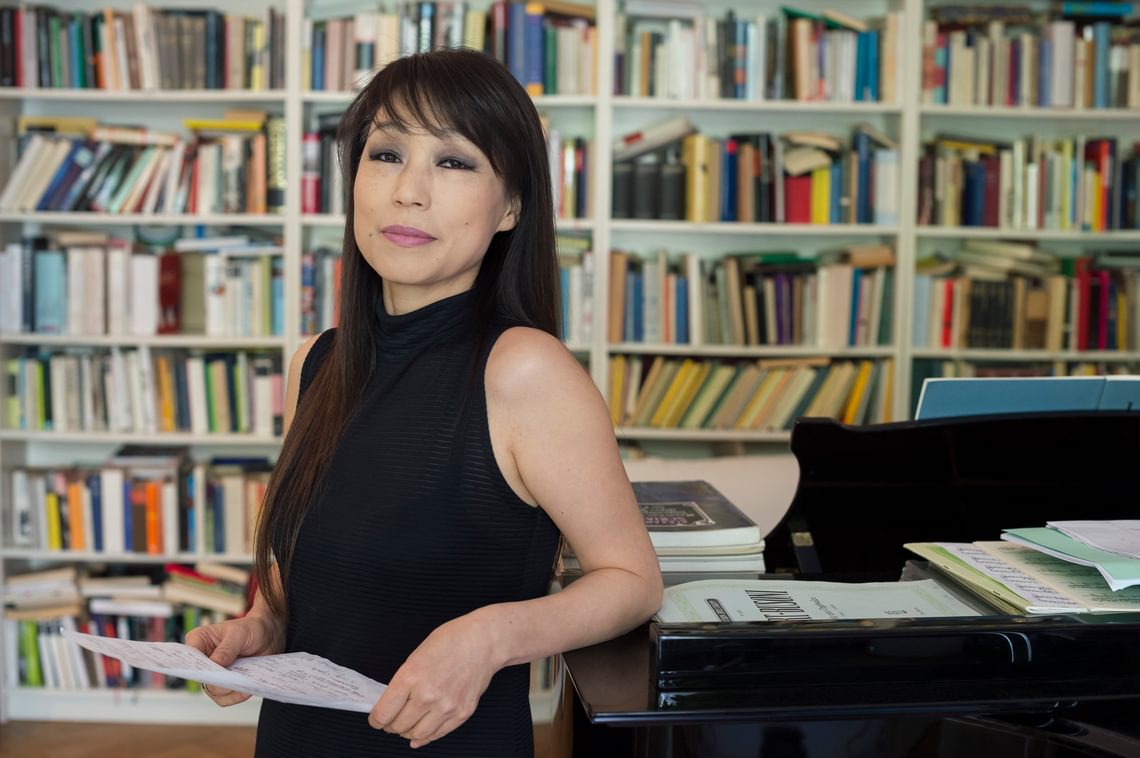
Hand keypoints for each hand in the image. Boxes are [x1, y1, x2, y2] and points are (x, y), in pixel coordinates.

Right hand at [185, 612, 283, 706]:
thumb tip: (216, 664)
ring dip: (228, 691)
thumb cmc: (250, 628)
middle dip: (216, 682)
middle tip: (232, 681)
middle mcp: (202, 660)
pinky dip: (234, 697)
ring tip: (244, 686)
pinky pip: (224, 698)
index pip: (189, 659)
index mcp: (199, 640)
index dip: (196, 669)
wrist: (269, 635)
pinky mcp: (224, 684)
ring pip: (212, 691)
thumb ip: (227, 648)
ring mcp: (213, 673)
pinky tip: (246, 691)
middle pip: (201, 678)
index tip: (210, 673)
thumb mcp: (239, 634)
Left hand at [368, 614, 499, 748]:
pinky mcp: (461, 714)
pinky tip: (421, 733)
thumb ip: (403, 682)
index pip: (383, 713)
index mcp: (411, 677)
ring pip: (416, 735)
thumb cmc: (451, 641)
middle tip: (391, 721)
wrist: (483, 641)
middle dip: (390, 726)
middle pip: (398, 727)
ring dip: (408, 732)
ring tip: (407, 724)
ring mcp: (446, 707)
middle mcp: (427, 696)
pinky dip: (426, 737)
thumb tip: (392, 704)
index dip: (376, 720)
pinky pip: (437, 734)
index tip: (376, 719)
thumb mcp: (416, 656)